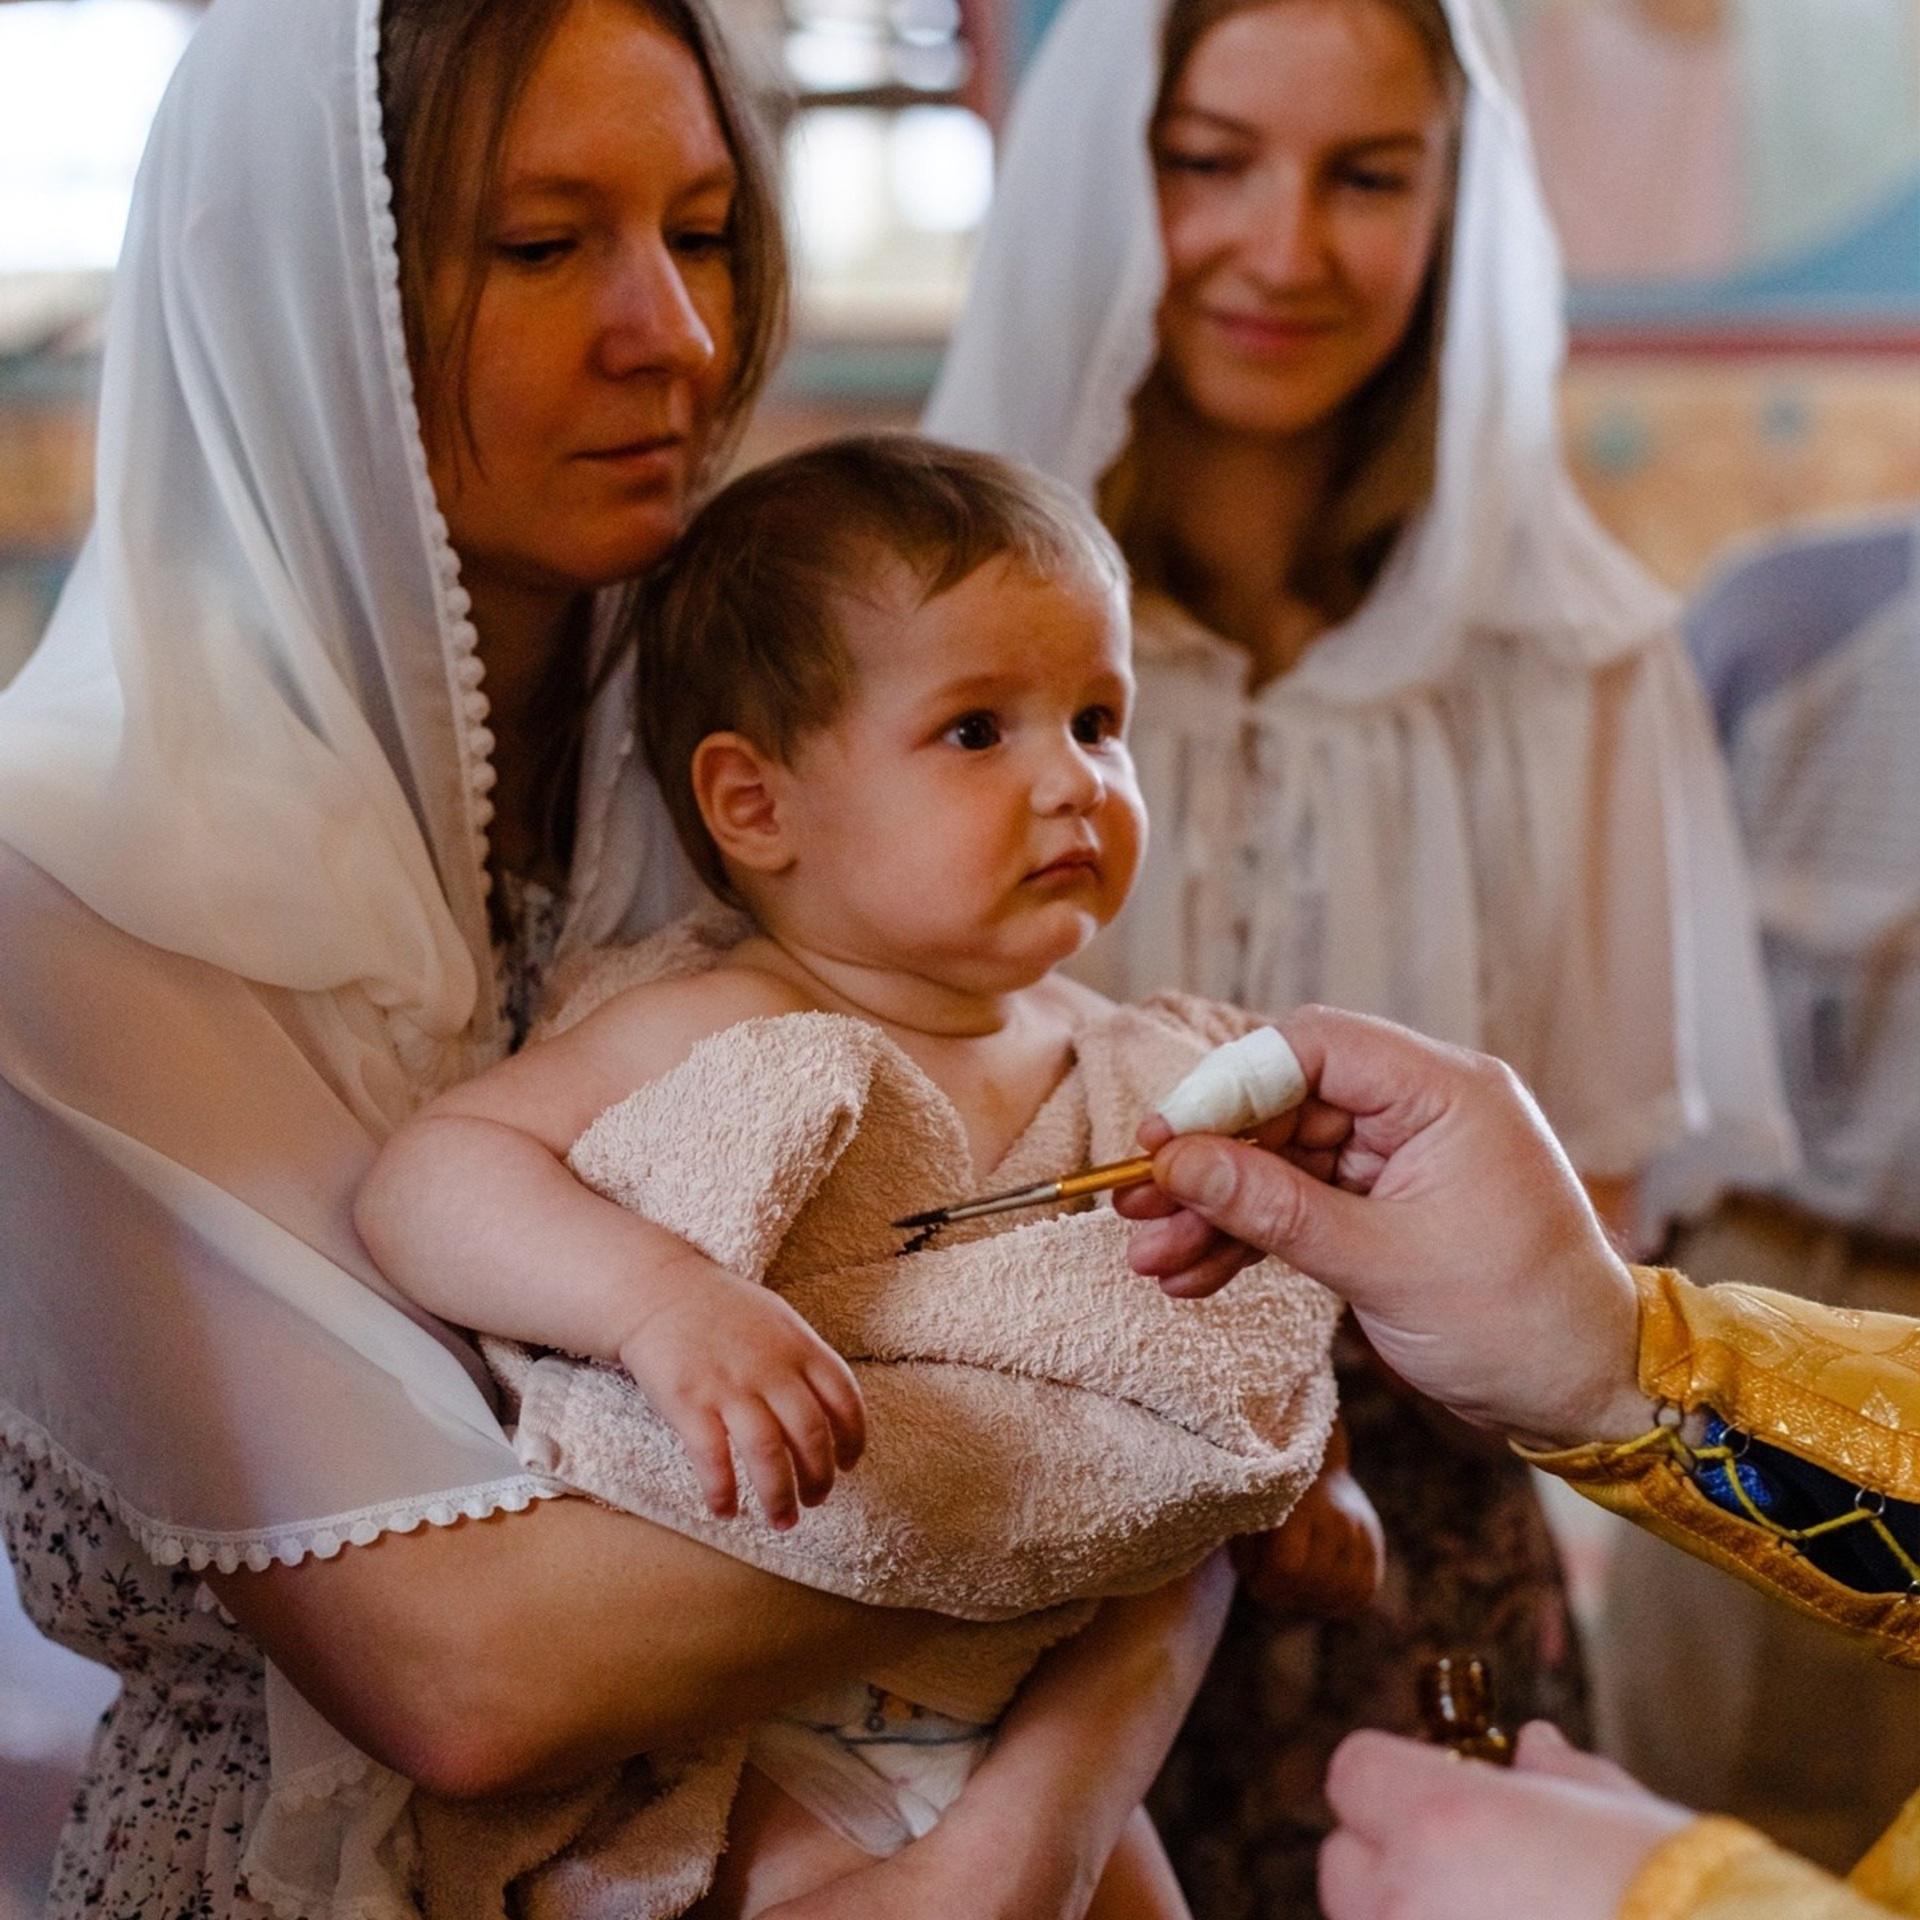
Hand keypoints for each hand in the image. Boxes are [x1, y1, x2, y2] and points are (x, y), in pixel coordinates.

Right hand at [617, 1260, 864, 1529]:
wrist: (658, 1289)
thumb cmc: (722, 1310)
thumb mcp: (778, 1321)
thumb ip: (804, 1361)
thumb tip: (830, 1410)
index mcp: (799, 1347)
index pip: (844, 1399)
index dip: (852, 1439)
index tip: (847, 1465)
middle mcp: (770, 1368)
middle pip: (810, 1435)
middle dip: (818, 1478)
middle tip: (814, 1501)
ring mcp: (729, 1386)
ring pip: (768, 1453)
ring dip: (778, 1496)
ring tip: (782, 1520)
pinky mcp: (689, 1402)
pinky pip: (713, 1459)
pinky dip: (723, 1491)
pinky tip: (726, 1510)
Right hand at [1117, 1006, 1651, 1450]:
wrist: (1587, 1393)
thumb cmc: (1516, 1321)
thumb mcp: (1380, 1263)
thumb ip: (1273, 1207)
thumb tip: (1177, 1162)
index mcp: (1445, 1091)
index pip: (1313, 1046)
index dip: (1228, 1085)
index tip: (1164, 1139)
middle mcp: (1424, 1107)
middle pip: (1286, 1105)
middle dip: (1210, 1162)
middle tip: (1137, 1204)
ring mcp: (1405, 1157)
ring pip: (1285, 1161)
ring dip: (1220, 1210)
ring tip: (1152, 1258)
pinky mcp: (1391, 1203)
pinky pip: (1306, 1203)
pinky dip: (1254, 1237)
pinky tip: (1196, 1275)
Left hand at [1232, 1421, 1383, 1618]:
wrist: (1313, 1455)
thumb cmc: (1269, 1488)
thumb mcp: (1248, 1509)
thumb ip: (1246, 1549)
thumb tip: (1256, 1585)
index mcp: (1300, 1504)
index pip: (1287, 1568)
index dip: (1267, 1586)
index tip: (1256, 1584)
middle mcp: (1338, 1517)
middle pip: (1314, 1583)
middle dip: (1288, 1596)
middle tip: (1273, 1589)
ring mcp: (1362, 1530)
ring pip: (1343, 1592)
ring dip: (1315, 1600)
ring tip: (1296, 1590)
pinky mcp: (1374, 1542)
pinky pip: (1364, 1589)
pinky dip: (1341, 1600)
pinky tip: (1321, 1592)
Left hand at [1320, 1722, 1694, 1919]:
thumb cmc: (1678, 1890)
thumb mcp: (1615, 1809)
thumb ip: (1556, 1775)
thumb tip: (1533, 1748)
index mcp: (1439, 1816)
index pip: (1352, 1772)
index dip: (1391, 1779)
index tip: (1434, 1789)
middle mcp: (1407, 1896)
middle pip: (1344, 1863)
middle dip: (1389, 1859)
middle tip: (1463, 1870)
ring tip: (1502, 1917)